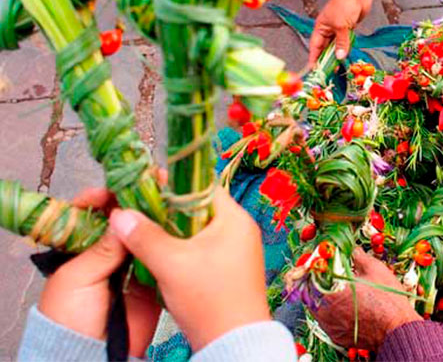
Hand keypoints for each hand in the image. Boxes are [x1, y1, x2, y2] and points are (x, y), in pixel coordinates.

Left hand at [38, 188, 161, 357]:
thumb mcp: (78, 277)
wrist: (91, 355)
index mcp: (81, 250)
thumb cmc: (70, 318)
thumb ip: (103, 248)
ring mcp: (129, 267)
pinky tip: (181, 228)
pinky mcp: (150, 282)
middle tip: (154, 187)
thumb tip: (123, 217)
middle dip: (137, 204)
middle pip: (124, 221)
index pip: (92, 214)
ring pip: (145, 236)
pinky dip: (169, 243)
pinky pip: (160, 257)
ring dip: (156, 220)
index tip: (117, 187)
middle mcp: (107, 254)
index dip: (104, 198)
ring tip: (172, 203)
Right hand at [109, 188, 270, 350]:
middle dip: (166, 209)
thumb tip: (120, 215)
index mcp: (234, 219)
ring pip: (196, 228)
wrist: (234, 343)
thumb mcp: (172, 265)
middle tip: (139, 209)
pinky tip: (160, 253)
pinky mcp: (228, 267)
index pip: (201, 186)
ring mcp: (235, 249)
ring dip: (171, 230)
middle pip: (197, 207)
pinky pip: (200, 246)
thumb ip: (144, 236)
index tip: (144, 185)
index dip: (171, 183)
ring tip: (144, 230)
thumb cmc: (211, 301)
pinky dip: (180, 247)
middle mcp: (239, 229)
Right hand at [308, 0, 374, 66]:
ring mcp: (339, 29)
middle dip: (326, 59)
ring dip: (337, 55)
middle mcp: (328, 30)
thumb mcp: (341, 26)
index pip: (315, 47)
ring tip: (337, 68)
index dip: (314, 58)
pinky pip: (345, 42)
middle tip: (328, 72)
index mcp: (321, 28)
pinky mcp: (348, 28)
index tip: (314, 70)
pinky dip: (345, 49)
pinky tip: (346, 57)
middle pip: (325, 48)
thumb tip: (339, 57)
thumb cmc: (344, 4)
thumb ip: (341, 43)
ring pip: (336, 46)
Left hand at [313, 247, 421, 351]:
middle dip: (315, 283)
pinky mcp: (338, 337)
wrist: (399, 330)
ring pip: (316, 309)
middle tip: (324, 275)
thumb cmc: (388, 300)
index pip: (308, 279)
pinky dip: (330, 312)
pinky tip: (342, 305)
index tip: (317, 263)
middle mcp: (325, 313)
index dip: (311, 269)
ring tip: (333, 288)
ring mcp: (330, 327)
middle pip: (309, 295)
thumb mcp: (375, 269)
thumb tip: (352, 249)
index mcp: (330, 294)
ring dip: (321, 298)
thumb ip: (358, 256)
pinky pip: (326, 322)